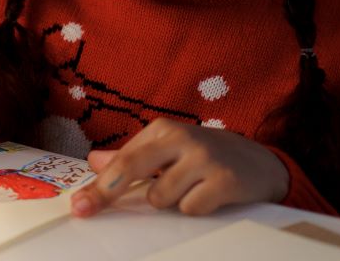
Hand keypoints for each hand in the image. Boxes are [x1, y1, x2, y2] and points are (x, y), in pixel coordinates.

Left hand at [70, 118, 289, 217]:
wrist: (260, 162)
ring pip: (161, 198)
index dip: (97, 184)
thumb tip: (93, 161)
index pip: (120, 160)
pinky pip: (191, 209)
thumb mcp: (167, 150)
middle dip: (105, 192)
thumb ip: (130, 156)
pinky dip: (195, 209)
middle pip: (130, 169)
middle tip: (86, 209)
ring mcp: (203, 158)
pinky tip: (208, 196)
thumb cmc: (204, 157)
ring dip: (170, 202)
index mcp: (161, 129)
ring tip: (188, 190)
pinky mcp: (224, 180)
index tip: (79, 205)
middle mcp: (180, 137)